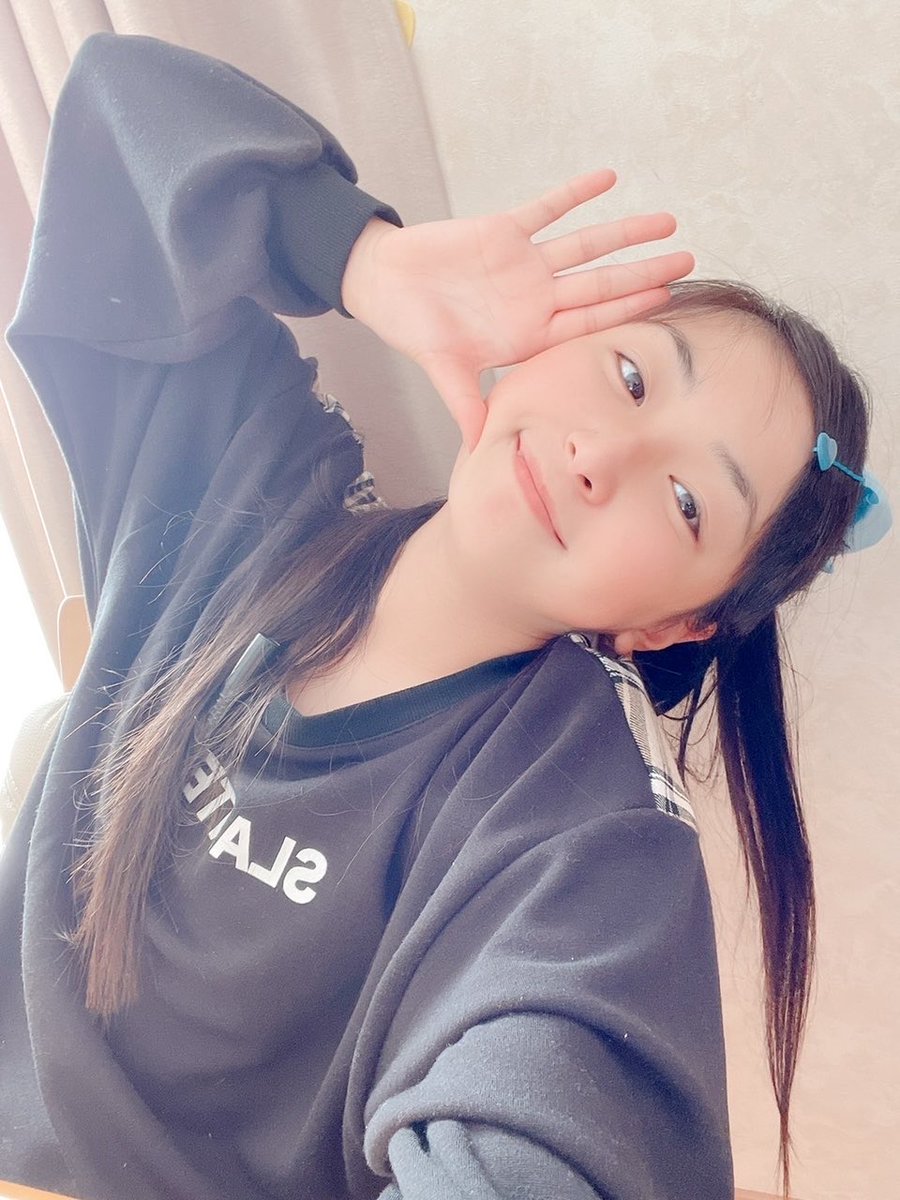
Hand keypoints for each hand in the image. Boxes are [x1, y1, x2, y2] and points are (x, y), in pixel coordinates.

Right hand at [341, 170, 693, 449]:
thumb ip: (466, 406)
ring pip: (585, 245)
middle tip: (688, 261)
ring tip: (668, 221)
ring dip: (625, 232)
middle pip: (600, 284)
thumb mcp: (443, 370)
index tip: (665, 303)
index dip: (626, 311)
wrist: (384, 283)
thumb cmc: (411, 328)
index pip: (588, 322)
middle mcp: (535, 298)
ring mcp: (523, 263)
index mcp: (527, 333)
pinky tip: (609, 178)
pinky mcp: (504, 229)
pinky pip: (547, 207)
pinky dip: (575, 193)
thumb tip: (477, 451)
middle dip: (644, 273)